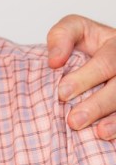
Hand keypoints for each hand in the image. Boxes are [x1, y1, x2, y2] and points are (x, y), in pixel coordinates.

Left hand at [47, 14, 115, 139]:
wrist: (97, 53)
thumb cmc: (85, 42)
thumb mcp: (73, 29)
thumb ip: (61, 37)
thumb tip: (54, 61)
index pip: (107, 61)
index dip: (86, 78)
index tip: (62, 93)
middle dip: (98, 104)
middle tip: (74, 120)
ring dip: (114, 120)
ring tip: (98, 132)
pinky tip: (107, 135)